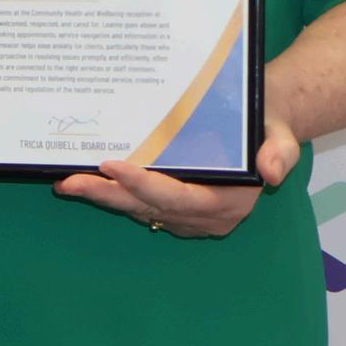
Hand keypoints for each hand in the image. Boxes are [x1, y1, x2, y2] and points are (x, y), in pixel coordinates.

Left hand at [54, 118, 298, 238]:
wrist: (263, 131)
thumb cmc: (266, 127)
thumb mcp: (280, 133)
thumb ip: (279, 152)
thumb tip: (271, 171)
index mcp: (229, 204)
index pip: (179, 198)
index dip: (144, 185)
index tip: (112, 166)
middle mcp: (205, 218)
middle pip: (149, 208)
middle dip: (107, 195)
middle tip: (68, 182)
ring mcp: (187, 218)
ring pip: (138, 209)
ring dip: (101, 196)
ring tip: (66, 182)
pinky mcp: (173, 211)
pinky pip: (138, 205)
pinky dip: (112, 194)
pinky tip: (83, 181)